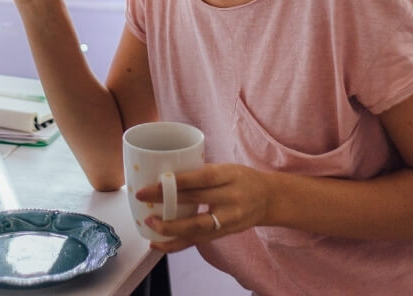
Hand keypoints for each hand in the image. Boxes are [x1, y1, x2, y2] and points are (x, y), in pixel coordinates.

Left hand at [134, 164, 274, 251]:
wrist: (269, 200)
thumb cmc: (244, 180)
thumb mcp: (228, 169)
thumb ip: (203, 173)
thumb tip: (168, 177)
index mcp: (231, 176)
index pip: (204, 178)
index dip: (180, 181)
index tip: (157, 181)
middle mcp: (231, 198)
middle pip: (197, 200)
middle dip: (167, 200)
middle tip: (143, 197)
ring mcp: (229, 219)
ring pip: (197, 227)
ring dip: (170, 228)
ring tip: (150, 225)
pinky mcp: (224, 233)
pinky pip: (198, 240)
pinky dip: (176, 243)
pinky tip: (159, 244)